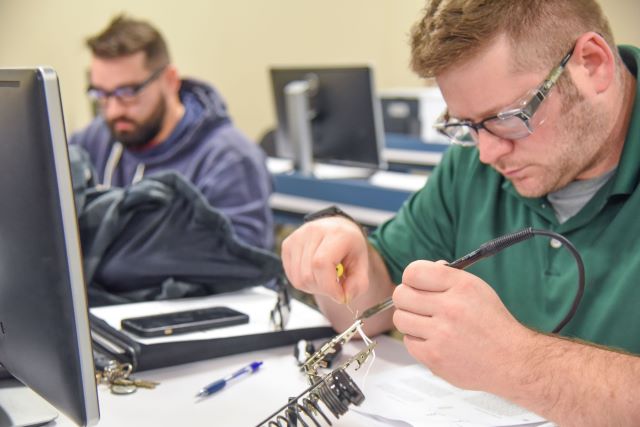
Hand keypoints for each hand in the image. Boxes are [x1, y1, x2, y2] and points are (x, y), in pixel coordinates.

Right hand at [281, 217, 368, 302]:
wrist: (337, 228)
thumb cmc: (349, 245)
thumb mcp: (362, 264)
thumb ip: (358, 284)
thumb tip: (344, 298)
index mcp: (336, 233)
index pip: (321, 264)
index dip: (329, 286)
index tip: (340, 295)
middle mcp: (313, 231)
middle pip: (308, 274)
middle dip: (323, 289)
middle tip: (335, 285)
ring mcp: (297, 237)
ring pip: (298, 278)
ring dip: (313, 287)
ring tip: (325, 278)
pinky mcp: (287, 244)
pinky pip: (291, 275)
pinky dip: (304, 282)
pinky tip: (314, 274)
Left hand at [392, 260, 532, 391]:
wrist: (512, 361)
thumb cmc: (492, 324)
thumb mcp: (476, 289)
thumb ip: (446, 278)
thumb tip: (417, 274)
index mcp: (462, 286)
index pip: (414, 272)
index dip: (411, 278)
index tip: (415, 284)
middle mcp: (450, 307)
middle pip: (401, 295)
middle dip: (406, 298)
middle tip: (417, 305)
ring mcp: (441, 334)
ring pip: (400, 319)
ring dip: (410, 321)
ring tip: (427, 324)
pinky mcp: (434, 356)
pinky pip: (408, 341)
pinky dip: (418, 341)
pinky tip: (434, 341)